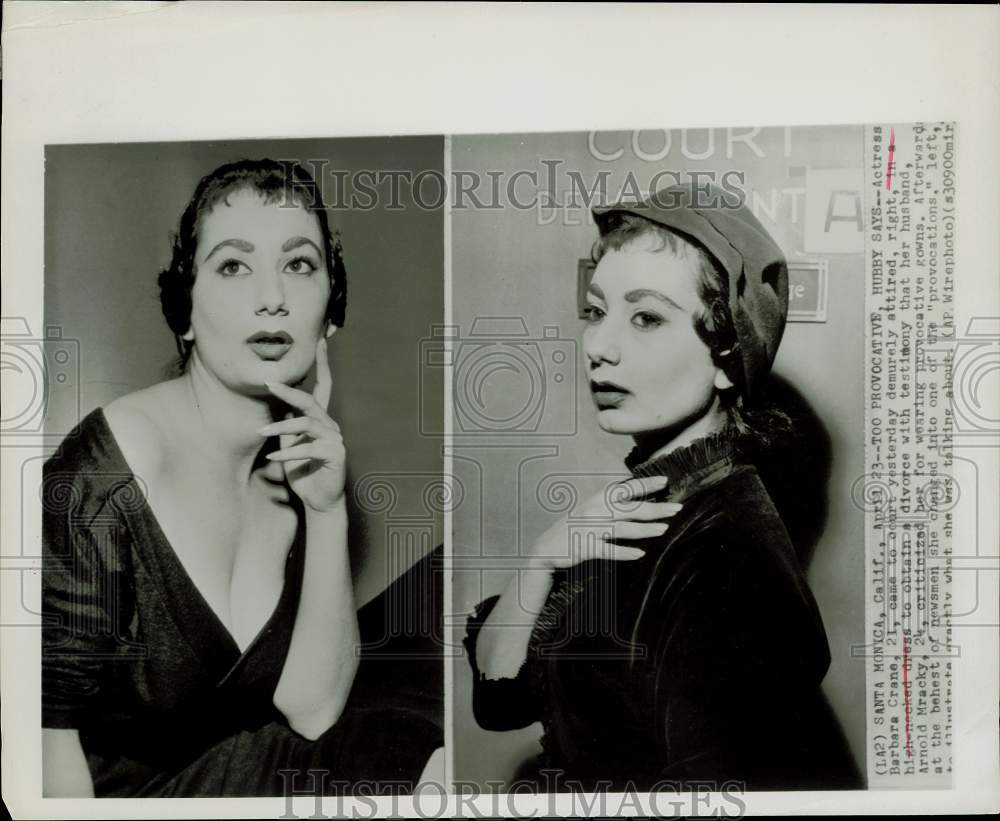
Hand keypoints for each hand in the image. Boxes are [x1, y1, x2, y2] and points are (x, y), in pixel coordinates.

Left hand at [258, 338, 345, 512]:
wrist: (320, 499)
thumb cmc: (303, 470)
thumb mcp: (291, 443)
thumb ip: (288, 424)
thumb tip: (277, 402)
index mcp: (321, 419)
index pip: (324, 385)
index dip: (323, 363)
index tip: (320, 339)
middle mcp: (330, 425)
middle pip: (310, 401)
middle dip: (289, 391)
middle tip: (268, 382)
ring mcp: (334, 439)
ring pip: (306, 424)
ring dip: (280, 426)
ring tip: (260, 430)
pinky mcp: (334, 455)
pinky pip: (308, 449)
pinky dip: (288, 453)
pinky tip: (273, 457)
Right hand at [527, 475, 679, 571]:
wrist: (547, 547)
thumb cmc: (575, 527)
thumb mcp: (591, 509)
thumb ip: (612, 503)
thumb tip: (638, 497)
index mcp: (598, 499)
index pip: (626, 489)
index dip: (645, 485)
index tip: (665, 480)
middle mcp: (595, 511)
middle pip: (631, 509)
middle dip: (655, 508)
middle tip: (676, 508)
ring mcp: (590, 529)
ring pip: (623, 529)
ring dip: (645, 529)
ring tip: (664, 529)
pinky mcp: (585, 547)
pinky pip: (608, 550)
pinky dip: (624, 552)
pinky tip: (640, 554)